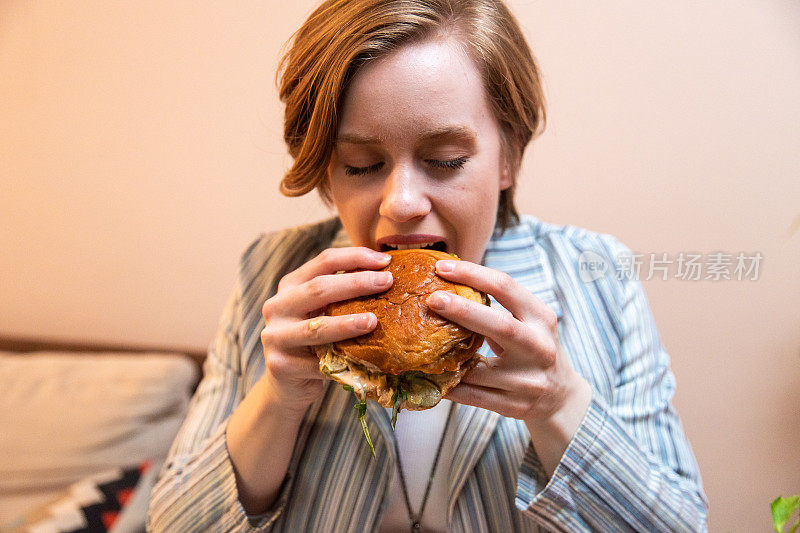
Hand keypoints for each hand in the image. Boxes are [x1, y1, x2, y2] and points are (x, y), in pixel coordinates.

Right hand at [259, 247, 392, 415]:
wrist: (288, 384)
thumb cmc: (315, 341)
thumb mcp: (323, 312)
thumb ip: (343, 295)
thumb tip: (388, 274)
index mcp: (290, 286)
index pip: (323, 262)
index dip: (354, 257)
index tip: (384, 261)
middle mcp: (277, 306)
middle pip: (318, 288)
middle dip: (356, 283)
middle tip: (386, 282)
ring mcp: (275, 336)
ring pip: (315, 327)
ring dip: (346, 324)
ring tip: (373, 321)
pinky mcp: (280, 365)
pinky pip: (317, 363)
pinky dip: (342, 362)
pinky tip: (364, 362)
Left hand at [428, 259, 591, 473]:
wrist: (560, 397)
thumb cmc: (532, 349)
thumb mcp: (528, 323)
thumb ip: (496, 307)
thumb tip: (446, 282)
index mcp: (541, 318)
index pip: (506, 287)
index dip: (473, 274)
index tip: (442, 267)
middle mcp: (538, 347)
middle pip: (500, 325)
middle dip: (463, 310)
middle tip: (432, 298)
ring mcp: (527, 380)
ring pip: (478, 368)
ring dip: (446, 357)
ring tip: (417, 343)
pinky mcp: (513, 406)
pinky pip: (473, 397)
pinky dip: (448, 386)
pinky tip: (427, 377)